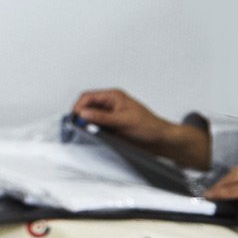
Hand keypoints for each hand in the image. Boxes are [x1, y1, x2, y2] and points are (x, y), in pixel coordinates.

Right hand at [71, 88, 207, 166]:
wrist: (161, 140)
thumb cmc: (150, 126)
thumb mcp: (124, 121)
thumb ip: (102, 117)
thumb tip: (84, 113)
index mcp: (113, 96)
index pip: (88, 97)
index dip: (79, 106)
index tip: (75, 118)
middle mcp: (110, 104)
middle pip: (86, 105)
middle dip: (80, 115)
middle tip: (77, 125)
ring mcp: (109, 115)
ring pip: (89, 116)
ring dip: (86, 123)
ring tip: (84, 131)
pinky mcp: (110, 125)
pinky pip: (95, 125)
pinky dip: (91, 130)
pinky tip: (92, 135)